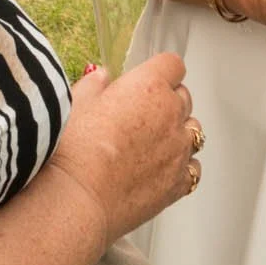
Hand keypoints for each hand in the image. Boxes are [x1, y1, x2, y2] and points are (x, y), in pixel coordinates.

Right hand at [44, 53, 200, 245]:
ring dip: (178, 132)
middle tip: (141, 115)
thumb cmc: (72, 150)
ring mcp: (178, 150)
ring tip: (151, 144)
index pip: (172, 65)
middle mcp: (171, 115)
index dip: (160, 72)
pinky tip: (160, 170)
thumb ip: (94, 85)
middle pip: (184, 97)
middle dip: (167, 101)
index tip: (148, 80)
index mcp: (149, 87)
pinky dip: (182, 166)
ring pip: (193, 131)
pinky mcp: (178, 182)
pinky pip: (193, 167)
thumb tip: (102, 76)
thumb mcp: (75, 104)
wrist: (75, 200)